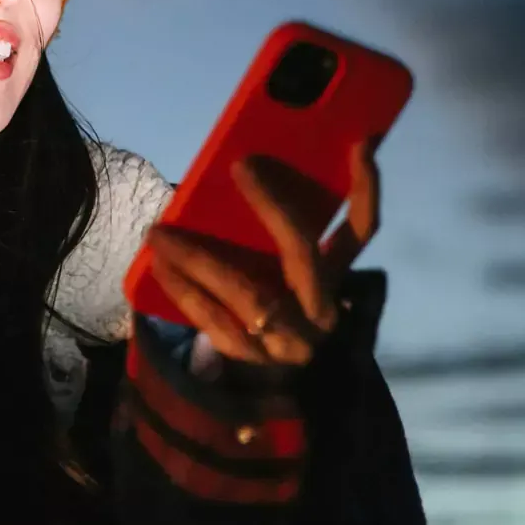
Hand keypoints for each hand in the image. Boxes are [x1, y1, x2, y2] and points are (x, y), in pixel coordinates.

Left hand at [145, 139, 380, 365]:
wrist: (264, 381)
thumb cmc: (267, 302)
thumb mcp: (283, 272)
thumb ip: (274, 234)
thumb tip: (240, 170)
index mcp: (335, 279)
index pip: (362, 231)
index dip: (365, 189)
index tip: (356, 144)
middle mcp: (321, 309)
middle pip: (303, 252)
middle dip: (273, 206)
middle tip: (240, 166)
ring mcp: (289, 339)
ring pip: (248, 293)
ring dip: (199, 257)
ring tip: (160, 231)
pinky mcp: (253, 359)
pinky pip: (214, 319)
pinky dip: (183, 289)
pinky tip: (159, 266)